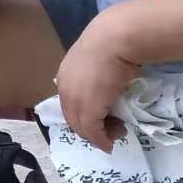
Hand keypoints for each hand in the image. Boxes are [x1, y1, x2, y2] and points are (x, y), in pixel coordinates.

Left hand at [56, 19, 139, 151]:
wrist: (116, 39)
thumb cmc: (112, 41)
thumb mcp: (98, 56)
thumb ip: (96, 69)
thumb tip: (108, 79)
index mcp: (65, 75)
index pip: (70, 103)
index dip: (85, 113)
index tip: (103, 116)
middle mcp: (65, 89)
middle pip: (73, 118)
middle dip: (91, 127)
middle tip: (112, 127)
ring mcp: (75, 101)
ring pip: (81, 127)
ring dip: (98, 135)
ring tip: (116, 131)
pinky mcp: (88, 111)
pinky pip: (93, 132)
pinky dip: (101, 141)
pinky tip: (110, 143)